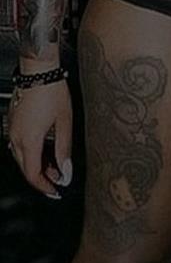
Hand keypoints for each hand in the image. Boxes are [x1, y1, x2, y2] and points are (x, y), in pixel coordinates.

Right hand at [7, 80, 72, 198]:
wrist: (39, 71)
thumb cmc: (52, 92)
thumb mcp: (65, 123)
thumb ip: (64, 150)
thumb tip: (66, 171)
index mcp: (29, 140)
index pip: (33, 175)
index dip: (45, 186)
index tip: (55, 191)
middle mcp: (16, 138)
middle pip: (25, 169)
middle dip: (41, 178)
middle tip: (57, 181)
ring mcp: (12, 130)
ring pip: (21, 158)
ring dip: (36, 166)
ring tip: (55, 166)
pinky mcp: (13, 123)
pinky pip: (19, 146)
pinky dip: (31, 153)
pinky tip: (44, 150)